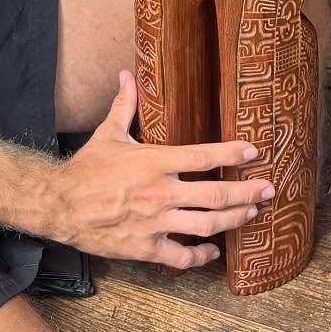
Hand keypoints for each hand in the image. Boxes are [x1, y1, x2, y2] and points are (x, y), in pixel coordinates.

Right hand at [43, 70, 270, 269]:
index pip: (202, 156)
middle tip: (268, 189)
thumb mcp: (108, 133)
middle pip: (214, 196)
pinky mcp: (146, 249)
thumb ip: (125, 105)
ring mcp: (155, 224)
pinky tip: (214, 252)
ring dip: (233, 220)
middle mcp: (160, 193)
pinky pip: (181, 257)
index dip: (231, 154)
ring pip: (205, 226)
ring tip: (251, 213)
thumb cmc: (87, 169)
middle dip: (246, 192)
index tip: (253, 151)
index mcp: (154, 162)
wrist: (62, 206)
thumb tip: (127, 74)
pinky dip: (201, 256)